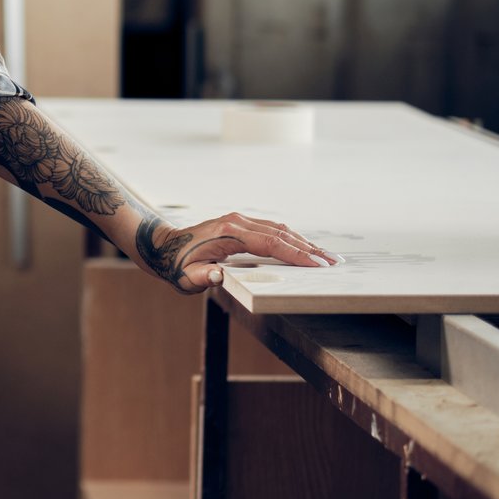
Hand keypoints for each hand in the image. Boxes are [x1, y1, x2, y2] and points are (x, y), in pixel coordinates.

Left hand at [141, 211, 343, 293]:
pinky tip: (304, 249)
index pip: (270, 243)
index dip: (294, 254)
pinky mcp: (241, 224)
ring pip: (278, 229)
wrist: (165, 247)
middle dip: (308, 249)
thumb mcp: (186, 277)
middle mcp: (237, 222)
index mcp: (228, 233)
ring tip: (326, 257)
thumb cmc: (177, 265)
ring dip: (302, 242)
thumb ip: (201, 278)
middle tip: (333, 262)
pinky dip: (290, 239)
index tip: (317, 265)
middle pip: (280, 234)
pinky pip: (271, 230)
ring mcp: (239, 221)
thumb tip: (217, 275)